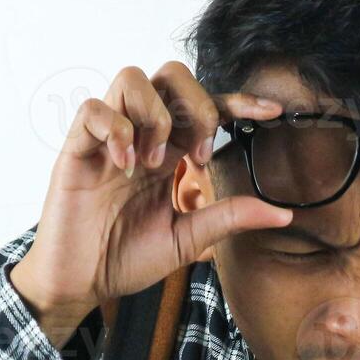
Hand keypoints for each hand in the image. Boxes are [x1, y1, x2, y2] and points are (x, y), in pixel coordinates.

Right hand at [10, 62, 293, 343]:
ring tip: (152, 162)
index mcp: (170, 152)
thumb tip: (283, 215)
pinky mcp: (76, 149)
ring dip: (154, 115)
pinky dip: (115, 129)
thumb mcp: (187, 240)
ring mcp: (107, 139)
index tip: (273, 111)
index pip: (206, 107)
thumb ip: (228, 218)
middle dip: (196, 104)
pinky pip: (94, 110)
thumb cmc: (125, 258)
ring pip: (132, 78)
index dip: (238, 101)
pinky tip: (124, 165)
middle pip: (171, 75)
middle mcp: (140, 136)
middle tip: (196, 154)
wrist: (80, 284)